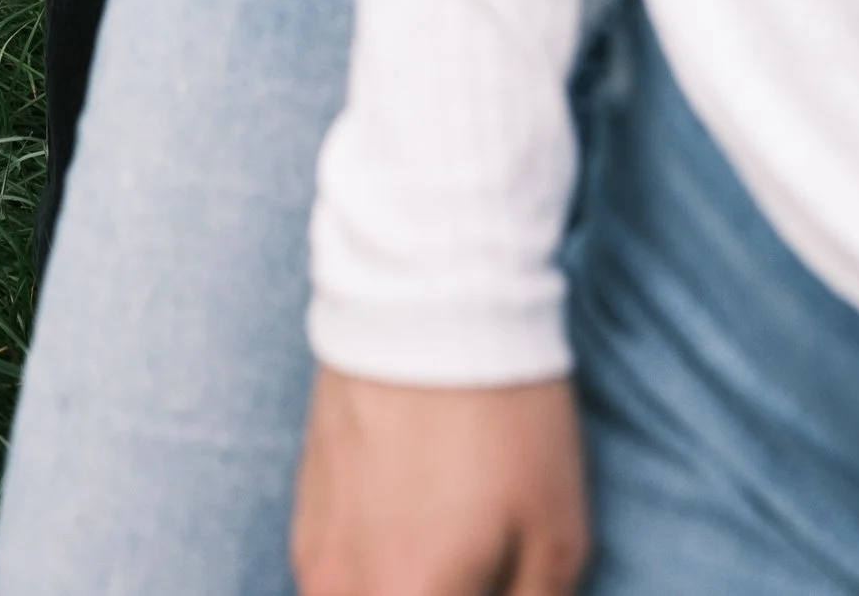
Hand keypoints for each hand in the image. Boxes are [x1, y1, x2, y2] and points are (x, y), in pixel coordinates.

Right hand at [293, 372, 588, 595]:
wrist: (426, 293)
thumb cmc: (503, 415)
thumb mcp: (556, 532)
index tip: (497, 586)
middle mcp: (342, 589)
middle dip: (436, 595)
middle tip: (477, 571)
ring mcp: (313, 551)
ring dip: (402, 591)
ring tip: (449, 550)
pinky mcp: (302, 507)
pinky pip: (334, 578)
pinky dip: (375, 576)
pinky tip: (417, 530)